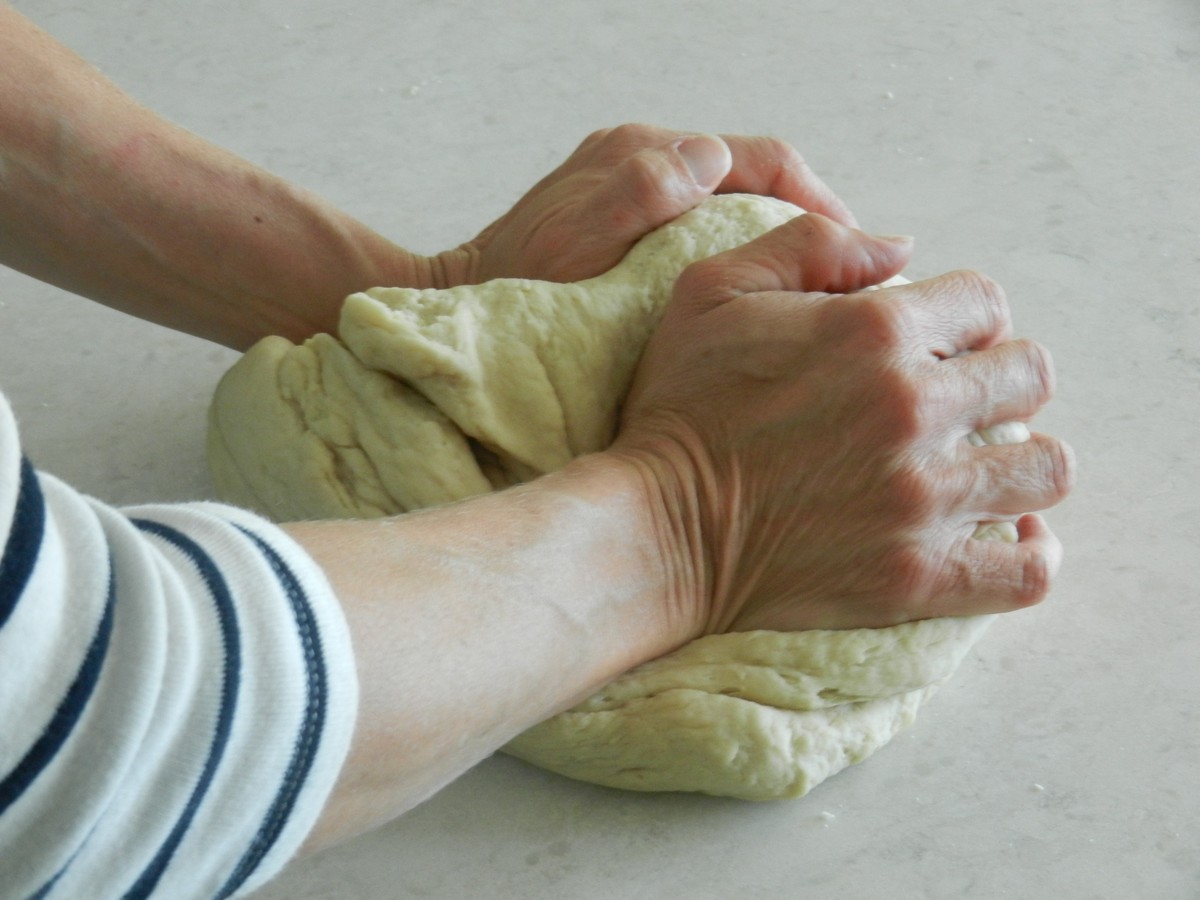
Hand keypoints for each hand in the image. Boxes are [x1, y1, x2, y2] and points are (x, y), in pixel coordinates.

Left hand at [437, 123, 856, 285]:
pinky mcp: (630, 211)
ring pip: (734, 196)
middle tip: (851, 273)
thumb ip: (637, 192)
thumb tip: (707, 155)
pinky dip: (743, 243)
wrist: (464, 300)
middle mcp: (646, 156)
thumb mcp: (575, 241)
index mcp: (646, 154)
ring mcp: (638, 181)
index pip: (761, 157)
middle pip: (755, 173)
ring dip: (779, 232)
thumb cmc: (517, 286)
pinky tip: (756, 286)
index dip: (820, 198)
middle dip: (810, 216)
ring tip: (815, 285)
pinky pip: (706, 218)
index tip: (860, 246)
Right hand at [613, 214, 1075, 634]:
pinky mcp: (916, 576)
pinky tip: (1011, 536)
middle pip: (1028, 376)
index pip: (985, 302)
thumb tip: (903, 248)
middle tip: (955, 402)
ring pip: (1046, 468)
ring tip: (983, 465)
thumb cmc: (679, 407)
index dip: (964, 317)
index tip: (935, 342)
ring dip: (1022, 458)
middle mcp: (914, 409)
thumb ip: (811, 244)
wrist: (653, 529)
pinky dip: (1032, 553)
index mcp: (875, 331)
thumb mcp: (713, 289)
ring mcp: (922, 499)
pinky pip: (1026, 571)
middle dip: (997, 379)